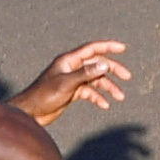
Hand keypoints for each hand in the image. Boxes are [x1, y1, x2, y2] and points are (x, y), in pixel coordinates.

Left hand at [10, 40, 132, 121]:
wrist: (31, 112)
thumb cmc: (44, 95)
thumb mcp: (66, 84)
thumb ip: (85, 74)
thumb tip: (104, 64)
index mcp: (69, 60)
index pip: (92, 49)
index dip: (108, 46)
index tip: (123, 48)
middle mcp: (72, 68)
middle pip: (97, 64)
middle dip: (113, 70)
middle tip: (127, 77)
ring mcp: (72, 80)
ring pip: (95, 80)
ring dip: (108, 87)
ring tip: (120, 98)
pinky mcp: (72, 92)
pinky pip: (89, 92)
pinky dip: (98, 97)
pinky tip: (105, 105)